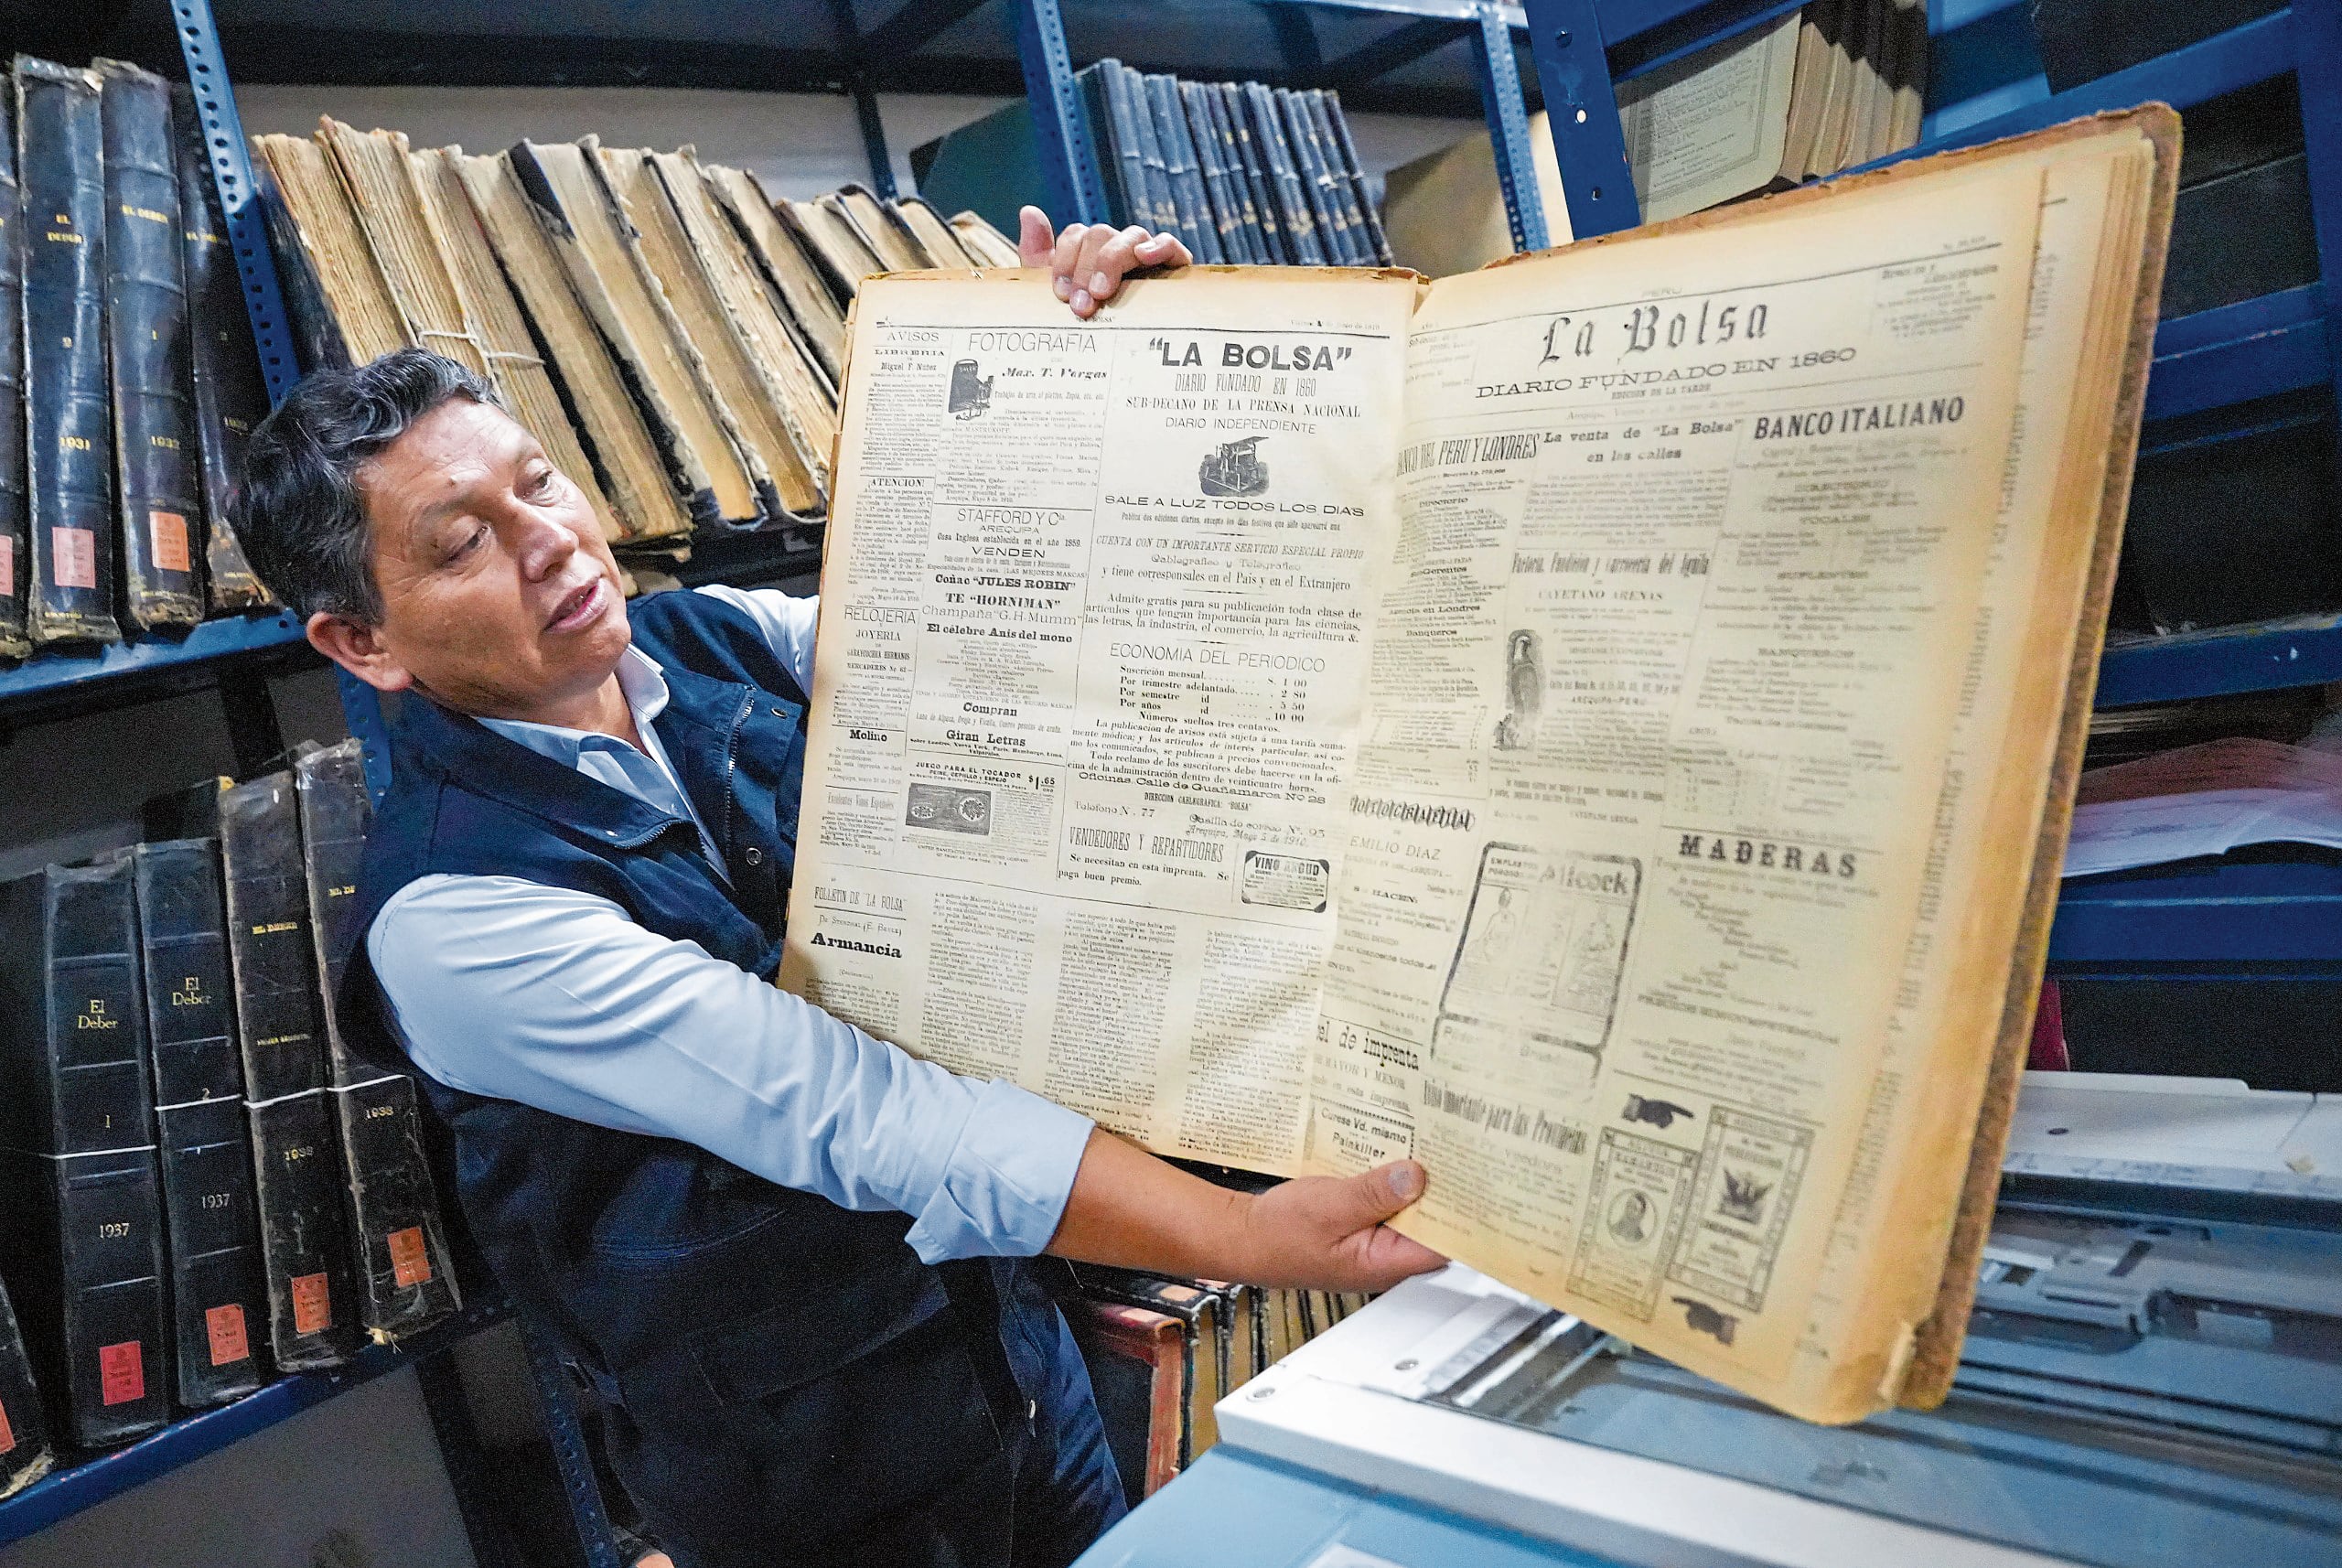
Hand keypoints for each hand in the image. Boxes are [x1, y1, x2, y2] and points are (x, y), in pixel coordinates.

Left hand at [1018, 205, 1192, 317]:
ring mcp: (1145, 255)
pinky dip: (1159, 245)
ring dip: (1113, 260)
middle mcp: (1117, 249)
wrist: (1124, 361)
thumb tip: (1029, 211)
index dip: (1064, 261)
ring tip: (1103, 291)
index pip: (1075, 236)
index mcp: (1089, 254)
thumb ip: (1038, 256)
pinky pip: (1169, 244)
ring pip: (1130, 236)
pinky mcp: (1174, 266)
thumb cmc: (1090, 326)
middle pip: (1099, 235)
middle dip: (1085, 269)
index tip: (1061, 294)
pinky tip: (1145, 257)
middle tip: (1081, 306)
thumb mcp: (1056, 298)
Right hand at [1233, 1160, 1446, 1291]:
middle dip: (1444, 1188)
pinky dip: (1393, 1180)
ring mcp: (1375, 1240)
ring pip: (1411, 1209)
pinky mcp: (1363, 1224)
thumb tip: (1416, 1177)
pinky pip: (1390, 1201)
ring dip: (1418, 1181)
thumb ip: (1374, 1193)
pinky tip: (1396, 1155)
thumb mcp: (1329, 1207)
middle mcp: (1386, 1255)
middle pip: (1433, 1223)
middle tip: (1455, 1150)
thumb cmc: (1277, 1235)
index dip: (1464, 1214)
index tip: (1476, 1181)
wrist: (1243, 1236)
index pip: (1445, 1244)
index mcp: (1385, 1262)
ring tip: (1431, 1145)